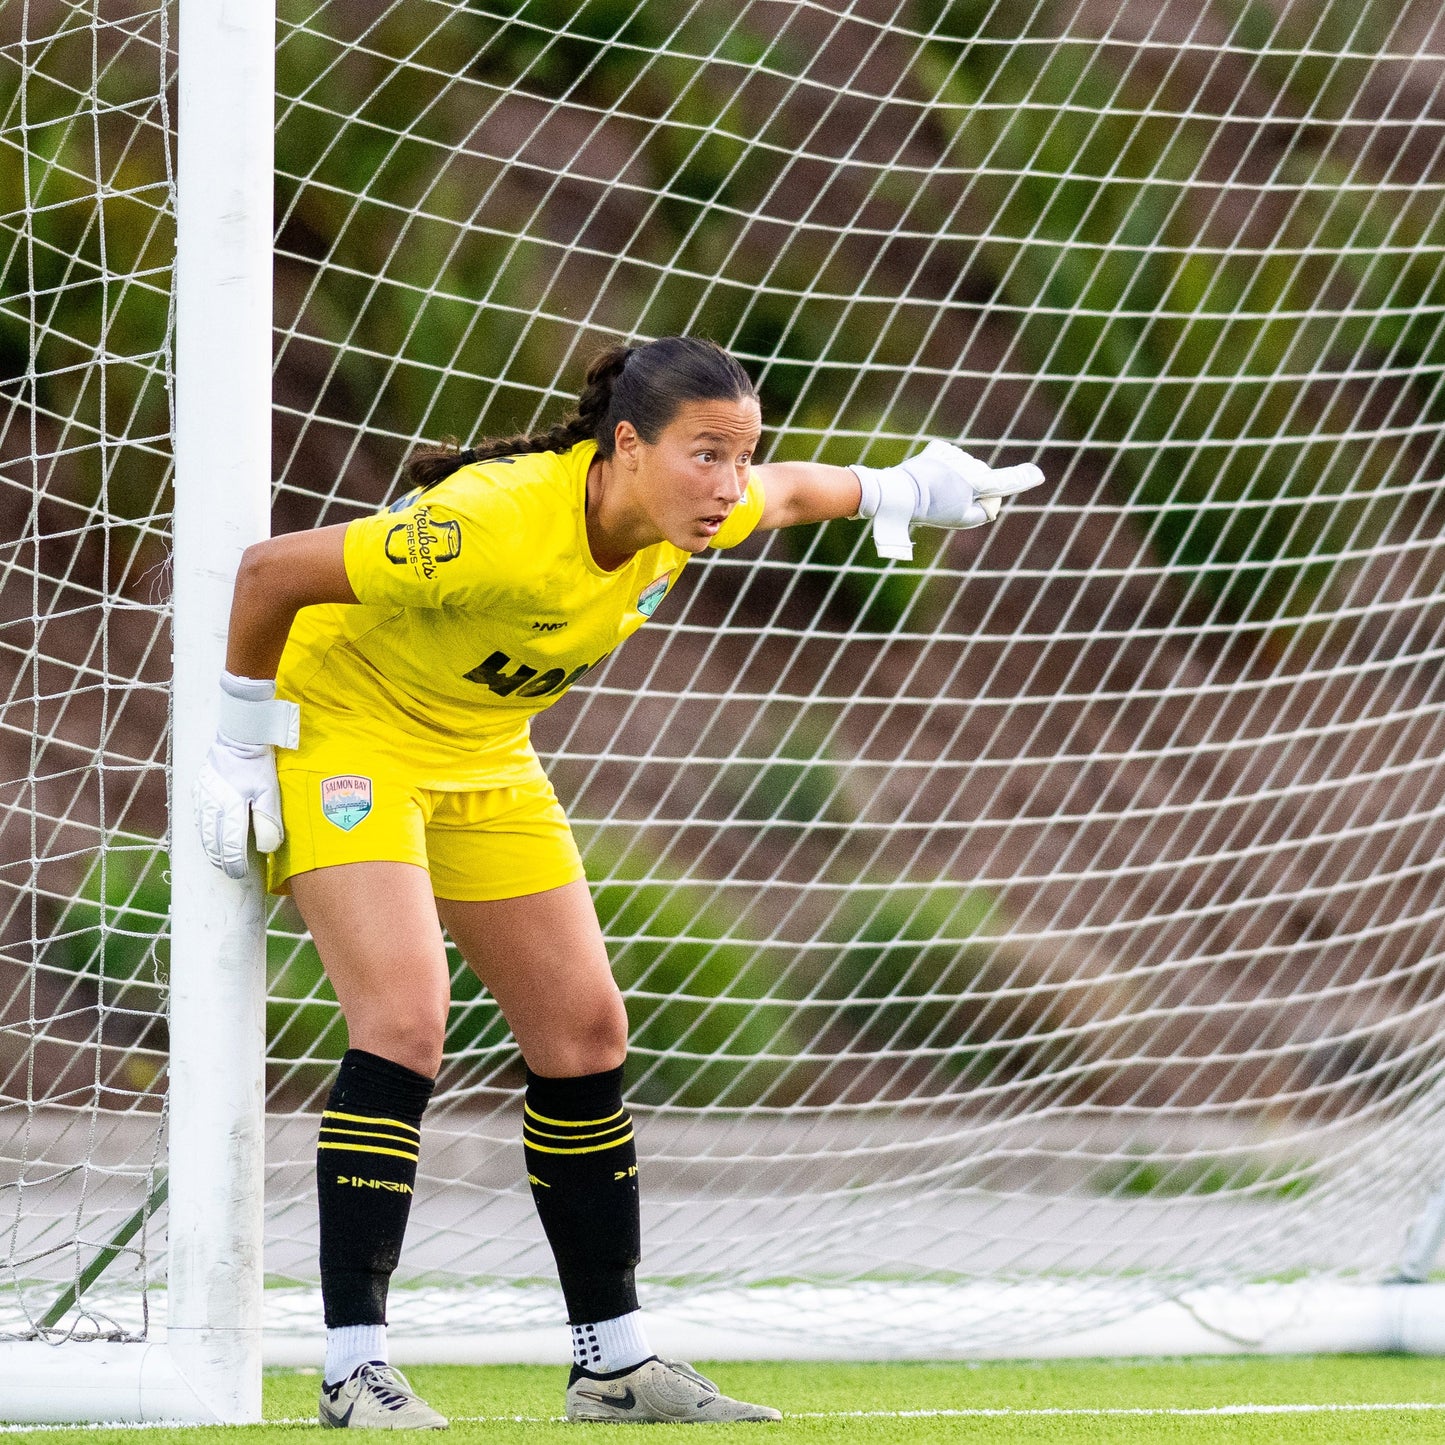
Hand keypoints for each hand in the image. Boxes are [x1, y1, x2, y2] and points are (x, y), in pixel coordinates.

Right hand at [192, 672, 299, 877]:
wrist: (240, 736)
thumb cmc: (259, 765)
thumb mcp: (270, 792)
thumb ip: (268, 821)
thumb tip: (266, 848)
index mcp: (229, 808)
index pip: (228, 846)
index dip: (234, 863)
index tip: (241, 874)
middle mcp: (210, 805)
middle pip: (211, 843)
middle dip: (221, 860)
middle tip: (233, 872)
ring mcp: (201, 798)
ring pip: (202, 832)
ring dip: (211, 848)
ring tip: (222, 860)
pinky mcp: (198, 790)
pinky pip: (199, 818)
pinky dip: (205, 832)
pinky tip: (213, 837)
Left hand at [851, 441, 1045, 559]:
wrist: (899, 493)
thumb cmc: (932, 510)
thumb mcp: (961, 519)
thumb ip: (983, 511)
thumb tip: (991, 499)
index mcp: (979, 483)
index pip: (1007, 481)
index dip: (1024, 479)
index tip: (1038, 474)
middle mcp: (970, 465)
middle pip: (981, 480)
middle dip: (971, 491)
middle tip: (947, 504)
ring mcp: (954, 454)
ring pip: (964, 469)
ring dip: (955, 480)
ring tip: (934, 492)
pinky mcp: (939, 449)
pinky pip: (949, 461)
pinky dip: (944, 469)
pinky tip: (930, 478)